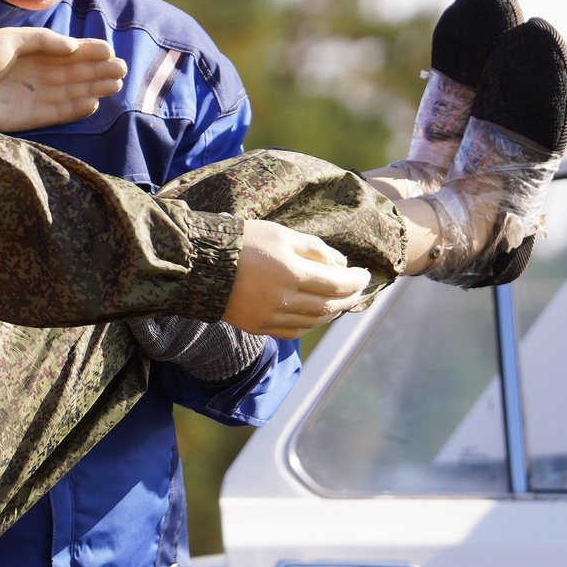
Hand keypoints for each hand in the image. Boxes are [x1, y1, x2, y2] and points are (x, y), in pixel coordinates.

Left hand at [0, 27, 125, 131]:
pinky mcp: (32, 117)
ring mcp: (36, 96)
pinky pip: (59, 113)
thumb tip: (73, 46)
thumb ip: (43, 40)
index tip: (109, 51)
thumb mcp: (10, 39)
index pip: (68, 52)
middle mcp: (38, 74)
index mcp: (33, 53)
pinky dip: (76, 109)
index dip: (90, 51)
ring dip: (94, 88)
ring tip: (115, 84)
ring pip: (72, 91)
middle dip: (99, 70)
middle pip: (75, 72)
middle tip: (122, 70)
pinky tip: (93, 102)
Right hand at [222, 220, 370, 336]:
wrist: (200, 263)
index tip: (365, 275)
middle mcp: (283, 299)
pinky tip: (315, 316)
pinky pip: (292, 331)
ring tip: (340, 303)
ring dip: (331, 313)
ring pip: (313, 322)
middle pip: (328, 306)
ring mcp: (269, 316)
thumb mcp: (280, 234)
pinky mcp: (257, 326)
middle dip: (348, 299)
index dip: (356, 281)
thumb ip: (314, 249)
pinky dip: (310, 324)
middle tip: (358, 290)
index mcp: (291, 272)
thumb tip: (341, 264)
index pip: (337, 283)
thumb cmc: (243, 241)